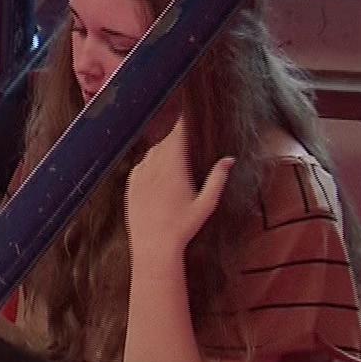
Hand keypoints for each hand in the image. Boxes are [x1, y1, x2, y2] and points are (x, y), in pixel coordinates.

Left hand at [125, 115, 232, 259]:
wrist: (153, 246)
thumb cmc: (183, 227)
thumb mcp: (206, 204)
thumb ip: (218, 179)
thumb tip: (229, 159)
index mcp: (173, 168)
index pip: (177, 136)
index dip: (183, 123)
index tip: (189, 115)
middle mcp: (153, 168)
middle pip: (165, 142)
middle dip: (176, 137)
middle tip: (186, 134)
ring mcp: (139, 176)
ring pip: (152, 152)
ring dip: (163, 149)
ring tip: (176, 152)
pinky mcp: (130, 185)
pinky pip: (140, 165)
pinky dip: (150, 162)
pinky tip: (159, 169)